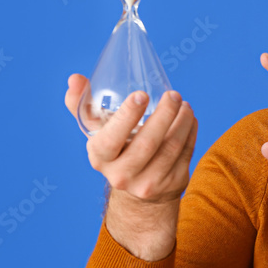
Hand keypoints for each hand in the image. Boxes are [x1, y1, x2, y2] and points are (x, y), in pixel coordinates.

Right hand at [64, 74, 197, 204]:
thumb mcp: (96, 130)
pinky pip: (186, 154)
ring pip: (171, 148)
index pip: (111, 139)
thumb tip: (76, 78)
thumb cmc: (115, 148)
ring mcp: (149, 183)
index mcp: (100, 158)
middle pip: (147, 144)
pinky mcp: (173, 184)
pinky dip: (191, 133)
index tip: (142, 94)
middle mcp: (122, 175)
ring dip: (182, 122)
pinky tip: (190, 119)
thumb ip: (81, 104)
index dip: (127, 116)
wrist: (137, 188)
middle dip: (164, 115)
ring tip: (184, 106)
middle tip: (174, 95)